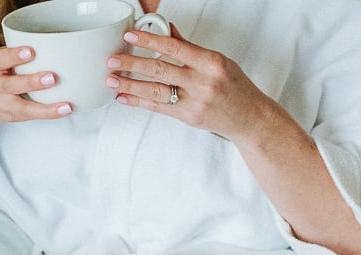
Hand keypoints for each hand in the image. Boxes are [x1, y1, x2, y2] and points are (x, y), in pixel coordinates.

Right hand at [0, 46, 73, 124]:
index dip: (14, 56)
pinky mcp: (12, 116)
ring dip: (46, 108)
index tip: (29, 51)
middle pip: (11, 85)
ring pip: (23, 108)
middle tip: (52, 77)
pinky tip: (65, 110)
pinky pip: (31, 115)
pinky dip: (49, 113)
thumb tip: (47, 46)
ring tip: (65, 105)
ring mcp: (3, 104)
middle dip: (32, 82)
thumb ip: (13, 55)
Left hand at [105, 27, 283, 142]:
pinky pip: (158, 108)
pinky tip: (124, 96)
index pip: (175, 47)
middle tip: (113, 59)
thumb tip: (168, 30)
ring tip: (111, 79)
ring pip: (156, 91)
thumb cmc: (236, 87)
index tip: (131, 36)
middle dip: (132, 64)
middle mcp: (203, 82)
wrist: (249, 118)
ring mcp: (194, 102)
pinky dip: (138, 102)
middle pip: (161, 69)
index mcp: (211, 63)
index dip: (150, 41)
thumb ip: (190, 47)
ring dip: (130, 84)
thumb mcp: (219, 61)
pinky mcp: (187, 117)